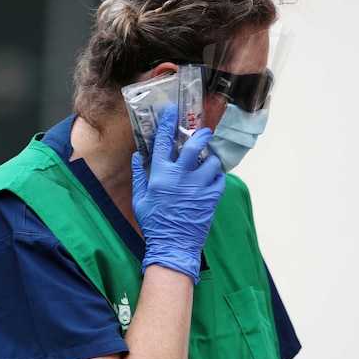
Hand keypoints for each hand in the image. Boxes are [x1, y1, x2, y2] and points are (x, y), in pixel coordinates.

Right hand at [132, 105, 224, 284]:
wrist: (172, 246)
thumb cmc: (154, 224)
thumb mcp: (140, 200)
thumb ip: (139, 176)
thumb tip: (138, 157)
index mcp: (160, 176)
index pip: (163, 143)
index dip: (167, 124)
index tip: (172, 111)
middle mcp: (180, 178)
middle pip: (194, 146)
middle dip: (201, 135)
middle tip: (203, 132)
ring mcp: (198, 188)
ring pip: (211, 162)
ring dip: (210, 161)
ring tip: (207, 165)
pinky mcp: (211, 199)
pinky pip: (220, 180)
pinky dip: (217, 178)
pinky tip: (212, 180)